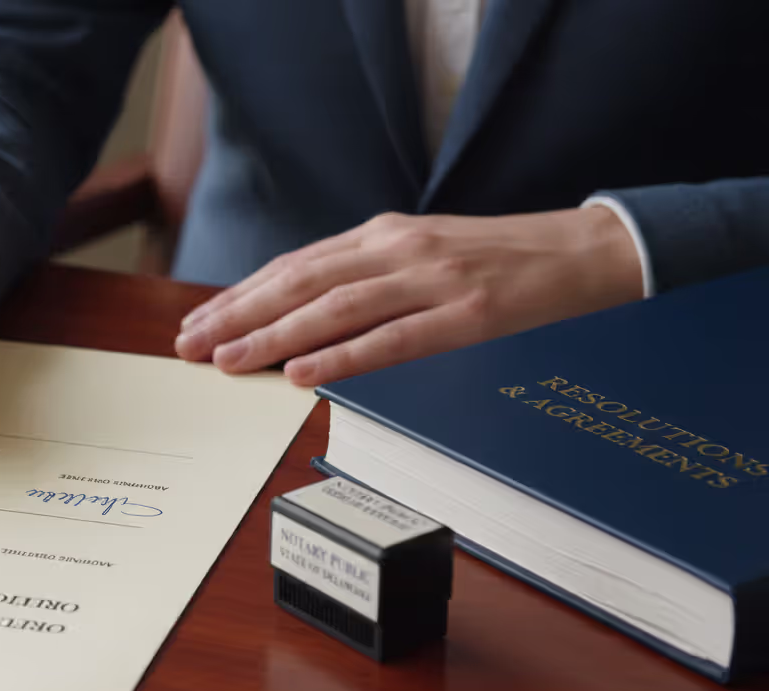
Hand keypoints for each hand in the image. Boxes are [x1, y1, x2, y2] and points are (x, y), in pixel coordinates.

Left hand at [174, 207, 643, 385]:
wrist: (581, 252)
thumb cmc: (494, 259)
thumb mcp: (421, 253)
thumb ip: (365, 276)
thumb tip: (300, 315)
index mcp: (383, 236)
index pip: (294, 267)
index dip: (241, 295)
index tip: (199, 322)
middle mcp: (397, 250)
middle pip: (300, 284)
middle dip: (238, 316)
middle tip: (190, 346)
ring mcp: (431, 280)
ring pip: (335, 308)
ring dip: (273, 336)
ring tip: (227, 361)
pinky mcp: (466, 315)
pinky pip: (393, 340)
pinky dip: (342, 356)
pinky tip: (301, 373)